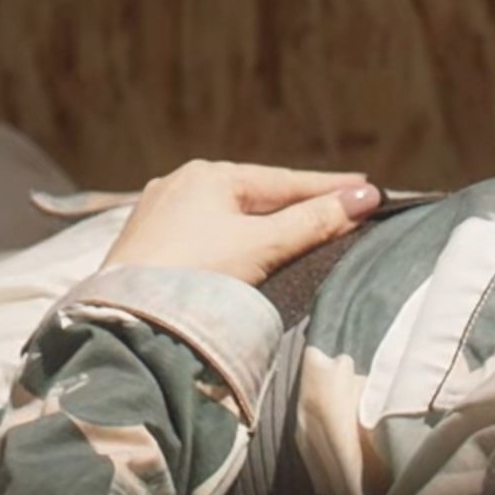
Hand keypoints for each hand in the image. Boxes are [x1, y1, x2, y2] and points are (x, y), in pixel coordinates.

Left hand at [102, 161, 383, 285]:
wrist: (127, 319)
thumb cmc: (195, 275)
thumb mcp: (262, 246)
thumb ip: (313, 222)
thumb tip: (365, 198)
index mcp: (210, 175)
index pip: (284, 181)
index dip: (328, 187)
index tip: (367, 187)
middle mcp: (181, 183)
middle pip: (255, 194)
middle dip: (296, 200)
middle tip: (338, 203)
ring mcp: (159, 212)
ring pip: (226, 213)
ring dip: (264, 219)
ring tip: (297, 221)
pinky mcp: (145, 242)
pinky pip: (202, 231)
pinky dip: (232, 235)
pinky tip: (242, 244)